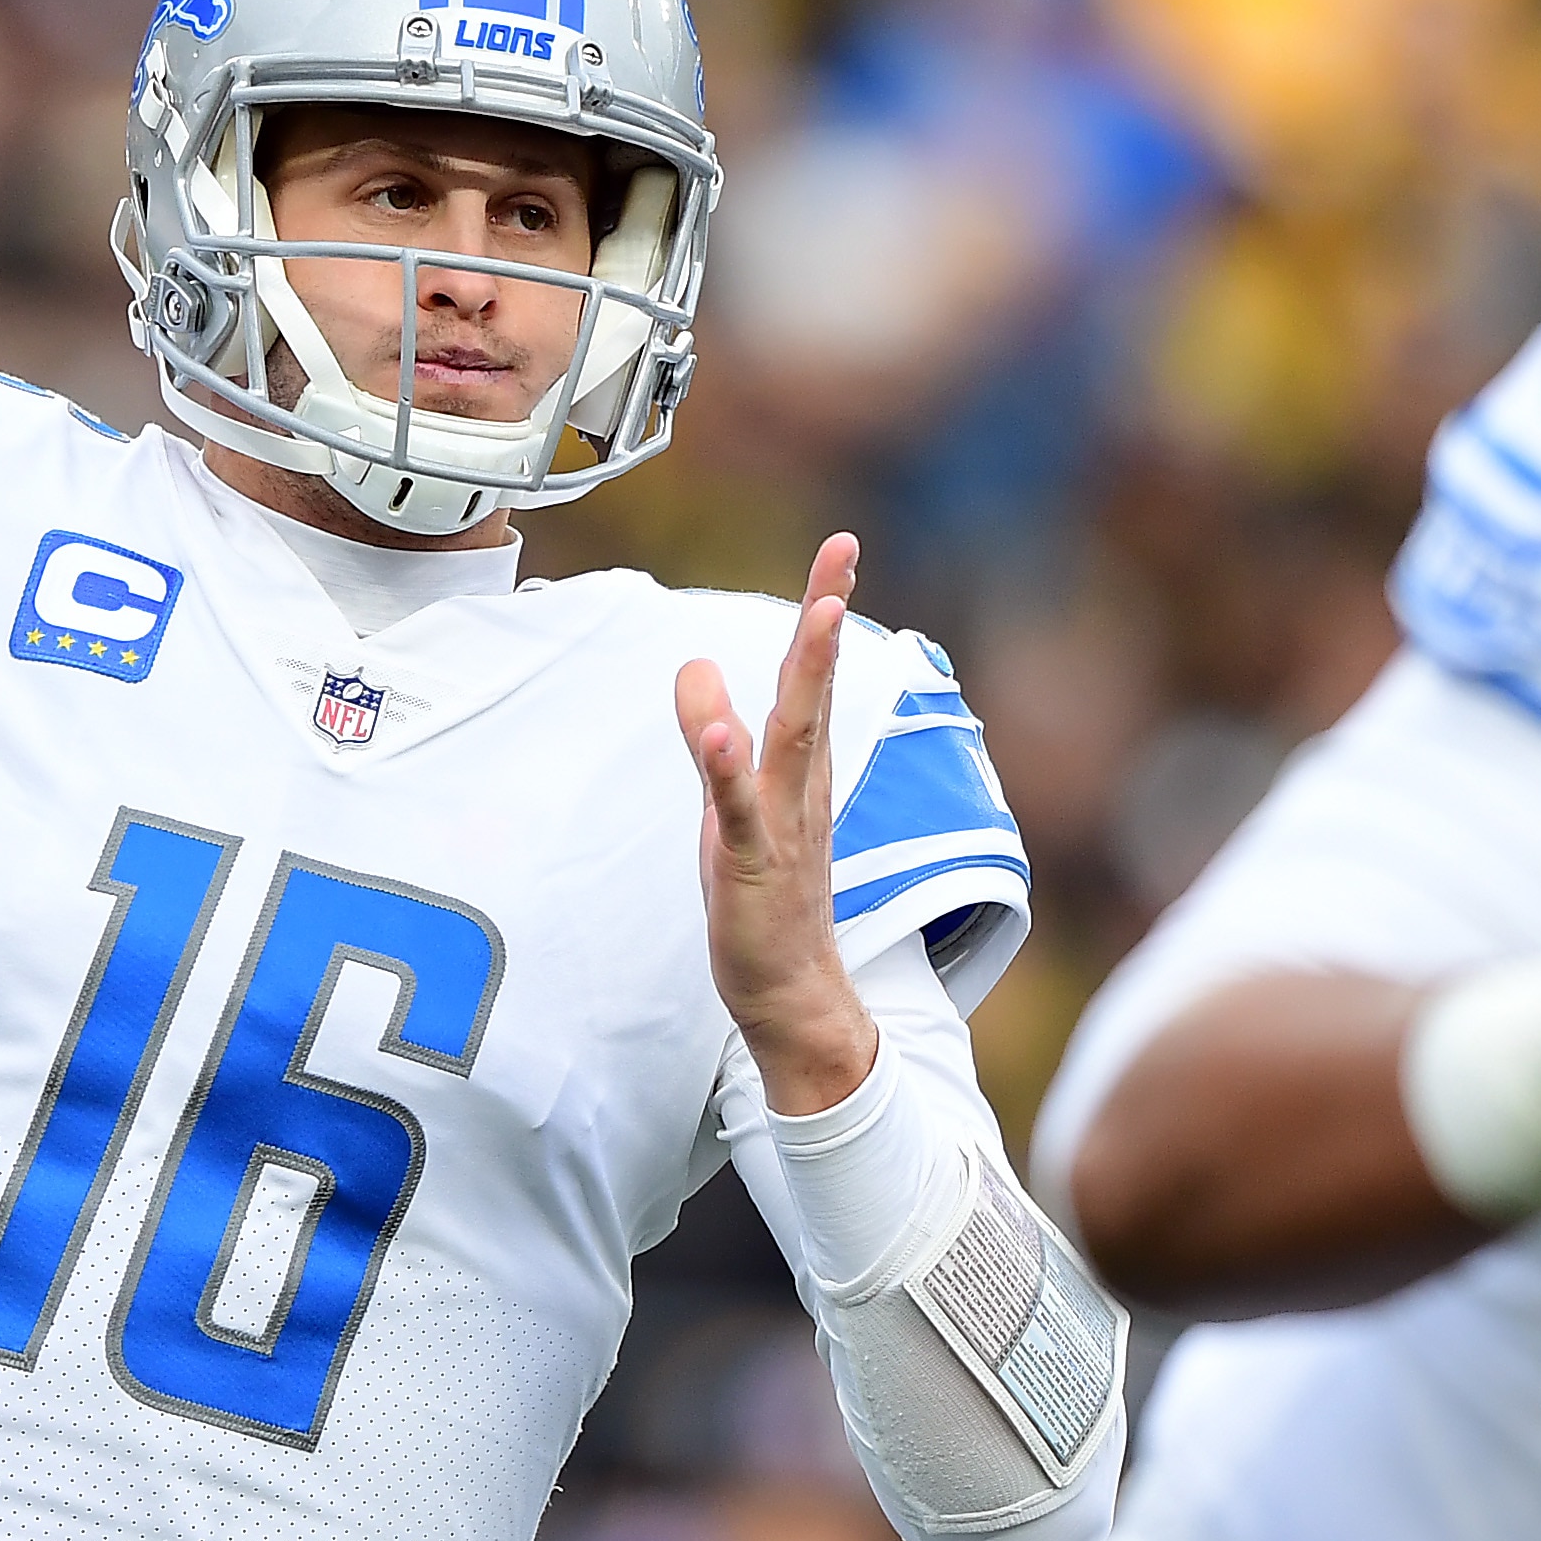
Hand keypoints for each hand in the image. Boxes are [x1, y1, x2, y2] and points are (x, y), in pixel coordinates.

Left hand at [678, 532, 879, 1117]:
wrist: (788, 992)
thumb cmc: (762, 896)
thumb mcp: (730, 805)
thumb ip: (715, 738)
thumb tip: (696, 666)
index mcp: (804, 770)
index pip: (815, 677)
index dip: (825, 610)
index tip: (840, 549)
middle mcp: (805, 787)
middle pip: (817, 689)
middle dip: (828, 617)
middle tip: (844, 553)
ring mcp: (783, 824)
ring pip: (796, 739)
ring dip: (809, 676)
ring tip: (820, 617)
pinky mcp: (754, 865)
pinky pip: (743, 812)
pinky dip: (731, 770)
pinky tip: (722, 734)